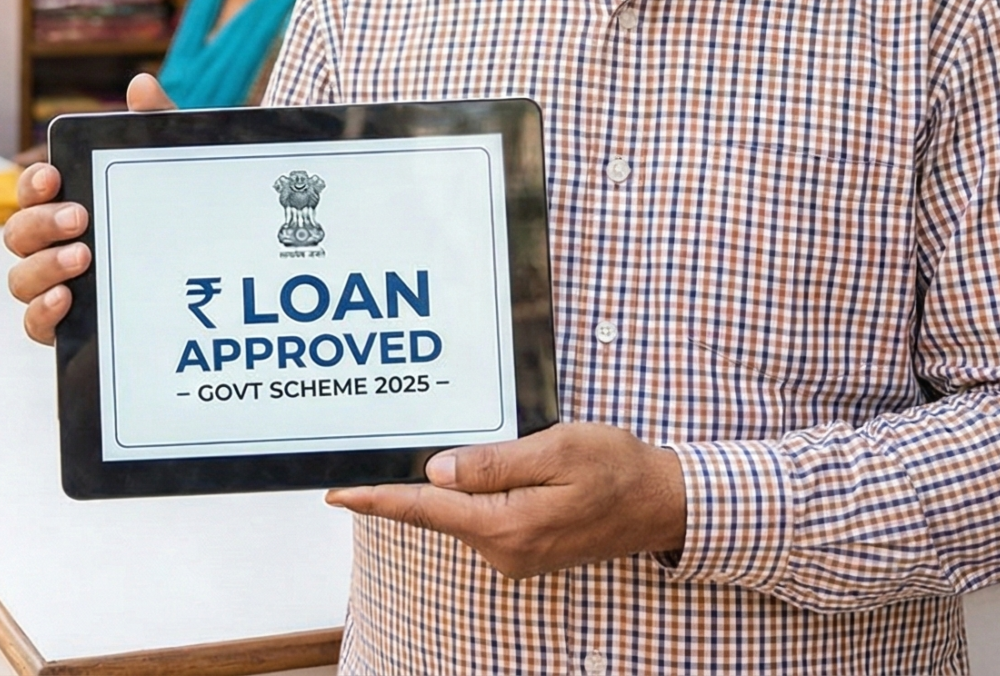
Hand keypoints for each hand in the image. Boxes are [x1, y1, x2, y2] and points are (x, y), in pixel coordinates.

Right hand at [3, 74, 173, 343]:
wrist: (208, 279)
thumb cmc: (171, 214)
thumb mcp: (170, 171)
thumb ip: (156, 127)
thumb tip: (140, 84)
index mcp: (67, 204)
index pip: (33, 191)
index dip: (33, 183)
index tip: (54, 176)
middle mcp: (51, 246)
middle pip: (18, 233)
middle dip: (40, 222)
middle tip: (80, 218)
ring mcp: (56, 287)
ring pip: (20, 279)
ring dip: (43, 267)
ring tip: (82, 258)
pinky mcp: (67, 328)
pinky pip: (35, 325)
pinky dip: (42, 313)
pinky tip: (68, 300)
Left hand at [324, 423, 687, 579]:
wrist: (662, 504)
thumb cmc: (619, 470)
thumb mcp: (558, 450)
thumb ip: (494, 463)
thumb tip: (437, 471)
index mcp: (508, 526)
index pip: (425, 509)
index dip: (377, 498)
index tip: (337, 493)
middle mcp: (504, 550)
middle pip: (438, 510)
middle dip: (410, 480)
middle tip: (379, 445)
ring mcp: (514, 554)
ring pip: (461, 512)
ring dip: (449, 483)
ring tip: (451, 447)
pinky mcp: (524, 548)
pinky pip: (483, 516)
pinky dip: (473, 493)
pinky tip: (478, 469)